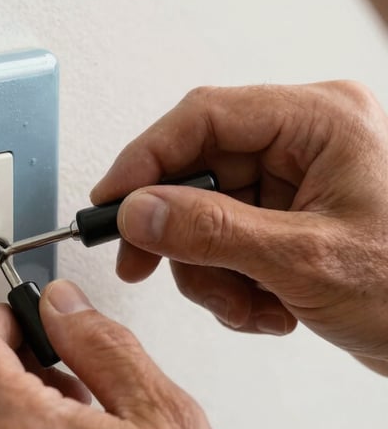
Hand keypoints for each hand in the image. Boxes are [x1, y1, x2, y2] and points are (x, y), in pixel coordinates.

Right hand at [92, 81, 387, 371]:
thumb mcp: (304, 260)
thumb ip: (213, 232)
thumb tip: (140, 212)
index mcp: (319, 122)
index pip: (203, 118)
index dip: (145, 160)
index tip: (109, 201)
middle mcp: (305, 145)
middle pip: (199, 172)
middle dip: (179, 235)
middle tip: (147, 267)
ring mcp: (297, 186)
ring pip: (206, 217)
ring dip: (211, 273)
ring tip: (248, 306)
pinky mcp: (291, 224)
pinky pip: (229, 245)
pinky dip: (233, 285)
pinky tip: (269, 310)